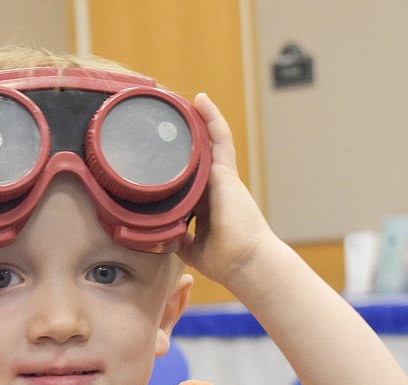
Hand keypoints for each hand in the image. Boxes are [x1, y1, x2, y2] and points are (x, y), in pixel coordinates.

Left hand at [178, 94, 275, 287]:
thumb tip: (163, 234)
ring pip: (208, 142)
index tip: (162, 153)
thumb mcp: (192, 249)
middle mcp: (214, 187)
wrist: (244, 262)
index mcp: (206, 204)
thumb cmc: (226, 260)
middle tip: (167, 117)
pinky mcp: (226, 174)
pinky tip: (200, 100)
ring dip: (197, 120)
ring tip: (181, 99)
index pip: (189, 178)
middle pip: (198, 155)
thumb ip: (179, 238)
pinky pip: (219, 139)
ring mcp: (222, 178)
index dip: (177, 165)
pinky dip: (211, 119)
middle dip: (185, 137)